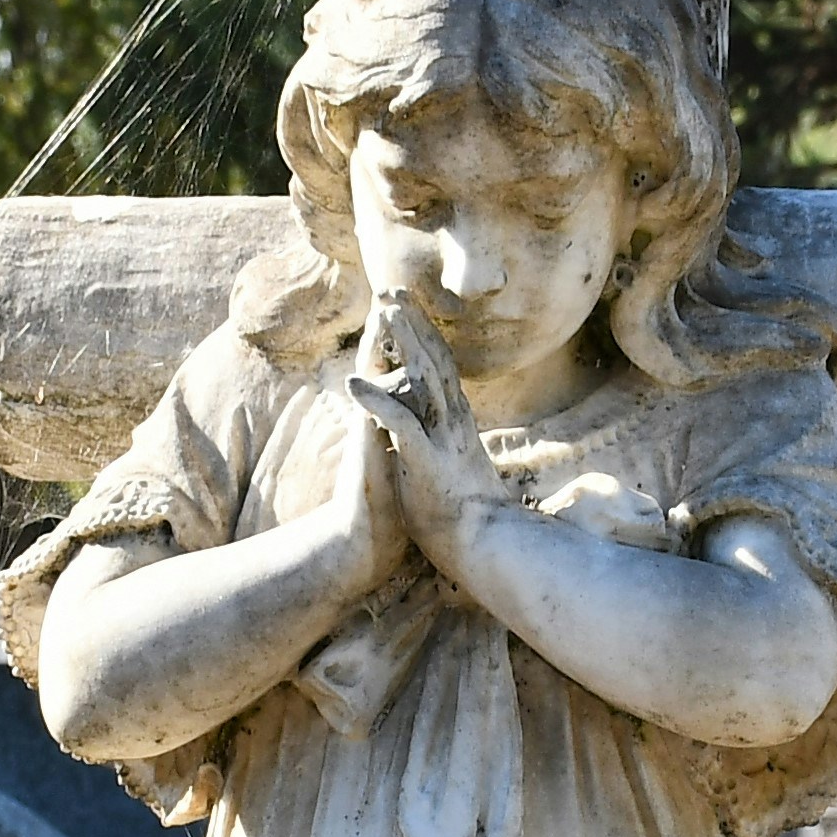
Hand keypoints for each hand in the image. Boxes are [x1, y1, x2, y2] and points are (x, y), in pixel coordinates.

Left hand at [343, 292, 519, 582]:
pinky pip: (399, 422)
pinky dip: (376, 400)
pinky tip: (353, 382)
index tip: (405, 307)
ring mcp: (442, 438)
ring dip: (402, 343)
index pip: (439, 366)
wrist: (484, 545)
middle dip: (413, 322)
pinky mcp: (426, 460)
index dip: (422, 334)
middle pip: (434, 358)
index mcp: (455, 421)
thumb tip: (436, 430)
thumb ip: (442, 441)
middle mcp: (453, 421)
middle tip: (392, 291)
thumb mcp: (451, 465)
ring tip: (381, 314)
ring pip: (422, 377)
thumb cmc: (464, 512)